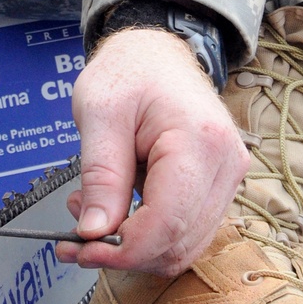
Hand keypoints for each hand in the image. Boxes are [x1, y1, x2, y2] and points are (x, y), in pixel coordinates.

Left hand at [54, 27, 248, 277]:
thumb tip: (93, 232)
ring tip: (90, 213)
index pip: (167, 223)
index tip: (79, 248)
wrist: (156, 52)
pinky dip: (148, 233)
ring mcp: (228, 177)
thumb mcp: (99, 113)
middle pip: (179, 243)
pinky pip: (186, 228)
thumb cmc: (127, 72)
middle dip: (124, 252)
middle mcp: (226, 165)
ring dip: (134, 245)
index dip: (123, 249)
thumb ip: (100, 174)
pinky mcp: (219, 185)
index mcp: (200, 142)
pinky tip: (115, 209)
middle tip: (74, 236)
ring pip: (185, 245)